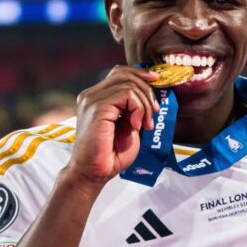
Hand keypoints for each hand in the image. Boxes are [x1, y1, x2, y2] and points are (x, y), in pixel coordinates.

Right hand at [66, 66, 159, 185]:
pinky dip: (138, 108)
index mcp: (96, 98)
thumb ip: (133, 108)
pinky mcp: (97, 107)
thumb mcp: (127, 125)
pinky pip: (126, 94)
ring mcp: (92, 100)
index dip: (140, 74)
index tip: (156, 82)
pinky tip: (136, 125)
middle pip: (124, 73)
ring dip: (144, 103)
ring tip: (145, 123)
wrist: (94, 173)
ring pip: (128, 84)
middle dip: (146, 90)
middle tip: (154, 112)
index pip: (119, 73)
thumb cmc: (109, 155)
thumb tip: (150, 93)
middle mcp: (91, 95)